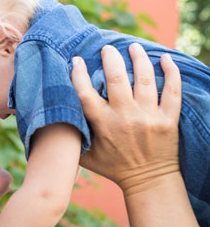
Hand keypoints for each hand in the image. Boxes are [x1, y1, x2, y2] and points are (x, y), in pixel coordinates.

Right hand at [71, 43, 181, 195]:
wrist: (148, 180)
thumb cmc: (114, 167)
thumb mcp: (87, 156)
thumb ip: (73, 138)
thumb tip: (55, 122)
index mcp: (103, 125)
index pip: (86, 93)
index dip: (79, 74)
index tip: (77, 60)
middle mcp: (125, 117)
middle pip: (117, 78)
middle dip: (110, 58)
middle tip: (108, 47)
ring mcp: (148, 117)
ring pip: (144, 78)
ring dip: (138, 58)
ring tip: (133, 46)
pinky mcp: (168, 119)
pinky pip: (172, 90)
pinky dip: (170, 72)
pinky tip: (165, 59)